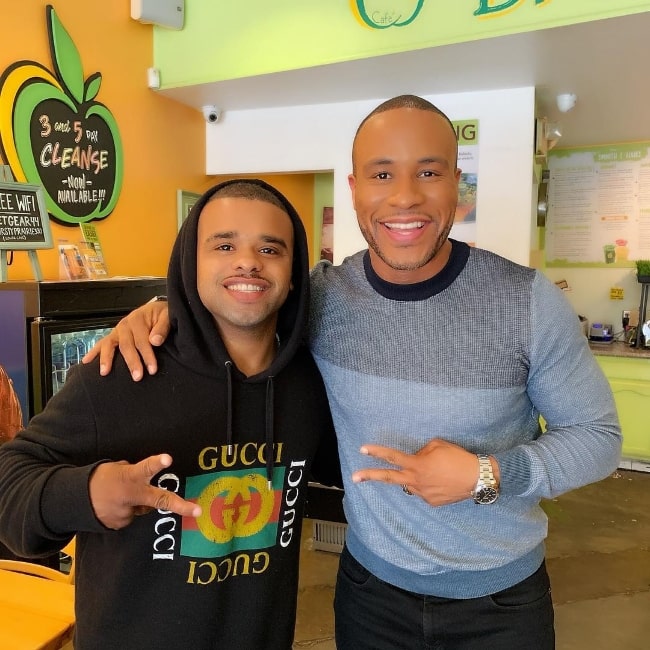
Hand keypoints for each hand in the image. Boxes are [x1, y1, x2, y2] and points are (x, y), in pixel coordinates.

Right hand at [82, 301, 169, 380]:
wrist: (156, 309)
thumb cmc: (162, 315)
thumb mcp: (167, 316)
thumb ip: (162, 327)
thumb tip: (155, 341)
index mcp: (138, 319)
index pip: (142, 340)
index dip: (147, 355)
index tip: (153, 370)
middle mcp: (125, 325)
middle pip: (126, 345)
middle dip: (132, 362)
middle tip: (137, 377)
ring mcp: (117, 331)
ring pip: (109, 345)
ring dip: (106, 359)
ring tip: (105, 373)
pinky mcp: (113, 336)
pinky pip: (101, 344)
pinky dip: (93, 353)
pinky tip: (85, 363)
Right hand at [88, 453, 200, 529]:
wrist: (74, 501)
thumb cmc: (99, 478)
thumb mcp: (116, 468)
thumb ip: (134, 472)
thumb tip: (147, 475)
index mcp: (129, 477)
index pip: (145, 468)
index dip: (156, 464)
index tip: (168, 459)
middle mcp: (130, 497)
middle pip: (159, 500)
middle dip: (180, 506)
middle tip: (196, 511)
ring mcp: (126, 513)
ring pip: (143, 508)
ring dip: (137, 502)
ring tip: (118, 496)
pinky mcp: (120, 524)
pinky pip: (131, 516)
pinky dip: (126, 510)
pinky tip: (114, 505)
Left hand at [351, 439, 496, 506]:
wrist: (478, 478)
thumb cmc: (458, 457)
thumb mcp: (437, 445)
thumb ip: (420, 452)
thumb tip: (414, 459)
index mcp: (417, 465)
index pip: (392, 457)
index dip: (377, 452)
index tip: (362, 449)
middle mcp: (416, 481)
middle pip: (389, 477)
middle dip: (370, 476)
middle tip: (354, 477)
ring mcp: (423, 494)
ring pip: (411, 484)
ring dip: (415, 477)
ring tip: (437, 472)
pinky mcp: (432, 503)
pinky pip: (424, 491)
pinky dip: (428, 485)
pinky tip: (442, 481)